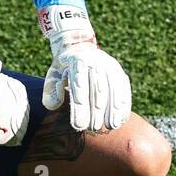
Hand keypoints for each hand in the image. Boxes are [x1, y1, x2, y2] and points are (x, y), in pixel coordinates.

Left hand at [38, 6, 130, 130]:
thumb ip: (51, 92)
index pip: (78, 86)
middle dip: (97, 110)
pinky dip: (123, 104)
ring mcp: (109, 64)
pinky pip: (123, 88)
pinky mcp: (118, 70)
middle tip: (94, 128)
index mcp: (76, 61)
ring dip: (114, 109)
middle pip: (98, 89)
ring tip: (111, 126)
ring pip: (114, 88)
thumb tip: (55, 105)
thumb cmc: (63, 68)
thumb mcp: (52, 76)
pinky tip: (121, 119)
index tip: (79, 125)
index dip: (80, 107)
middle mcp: (95, 61)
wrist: (79, 47)